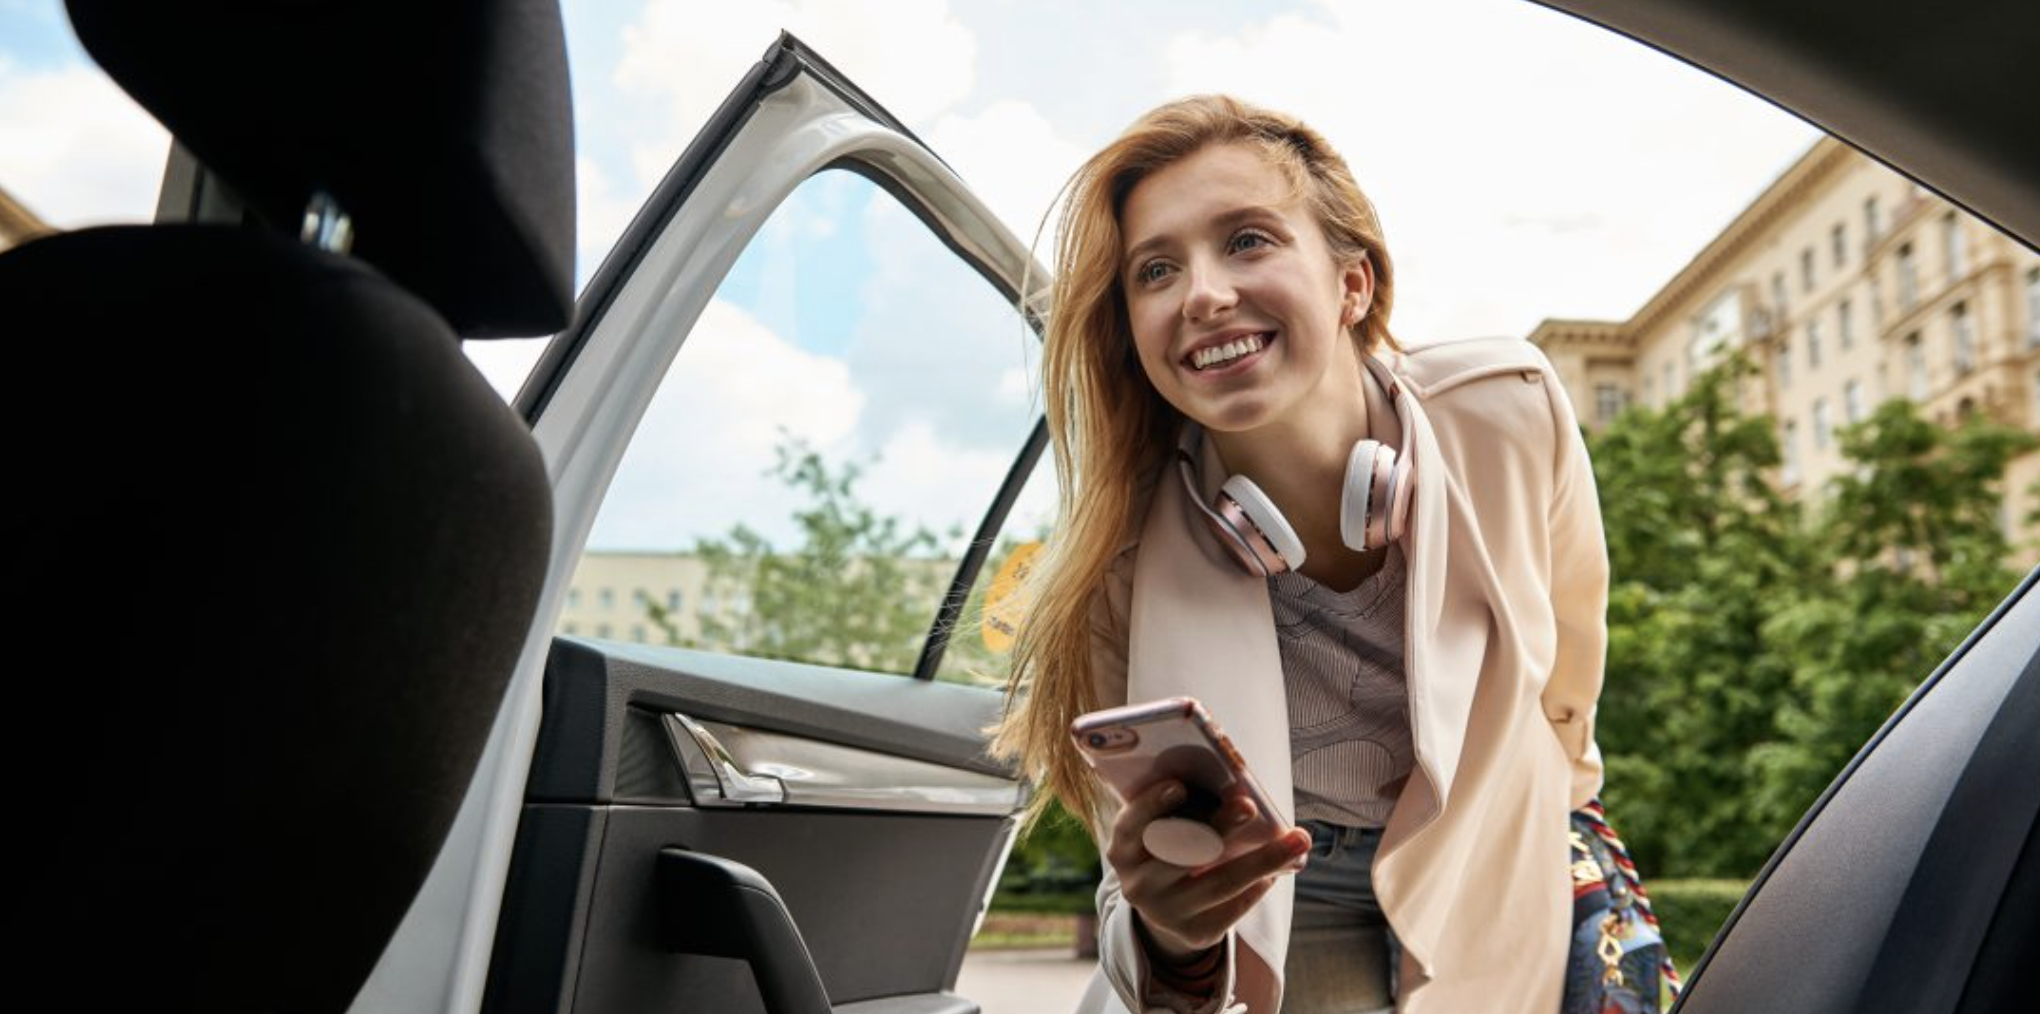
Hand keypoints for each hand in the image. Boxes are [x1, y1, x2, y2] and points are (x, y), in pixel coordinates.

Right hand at [1106, 779, 1311, 963]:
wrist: (1166, 905)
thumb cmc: (1172, 846)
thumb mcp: (1163, 828)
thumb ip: (1182, 807)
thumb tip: (1231, 781)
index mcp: (1123, 850)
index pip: (1131, 825)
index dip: (1152, 805)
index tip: (1180, 785)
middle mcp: (1138, 884)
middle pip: (1182, 853)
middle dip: (1218, 827)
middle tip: (1250, 805)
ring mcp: (1165, 913)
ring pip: (1219, 883)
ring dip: (1263, 859)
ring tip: (1298, 839)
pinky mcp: (1194, 934)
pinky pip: (1233, 908)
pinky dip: (1259, 885)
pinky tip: (1278, 869)